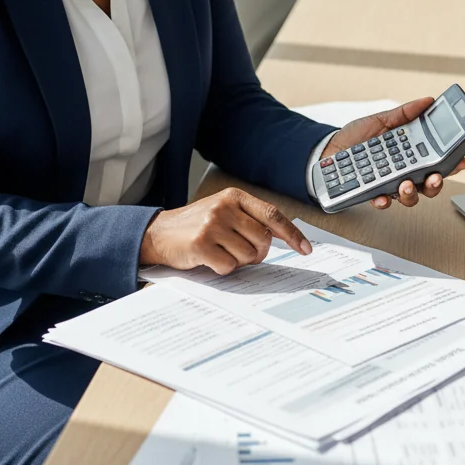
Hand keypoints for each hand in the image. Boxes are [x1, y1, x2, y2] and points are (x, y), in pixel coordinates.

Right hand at [140, 188, 312, 274]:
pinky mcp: (201, 244)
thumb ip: (250, 219)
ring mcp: (212, 224)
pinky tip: (209, 259)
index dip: (292, 234)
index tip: (305, 249)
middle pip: (263, 239)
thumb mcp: (224, 211)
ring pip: (249, 255)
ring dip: (239, 262)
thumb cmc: (196, 224)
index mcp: (234, 196)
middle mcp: (224, 207)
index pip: (272, 215)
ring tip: (221, 252)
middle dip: (258, 253)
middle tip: (241, 253)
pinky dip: (223, 268)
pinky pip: (229, 267)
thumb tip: (283, 238)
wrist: (158, 232)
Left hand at [322, 97, 464, 209]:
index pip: (434, 160)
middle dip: (435, 184)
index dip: (451, 163)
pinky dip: (384, 201)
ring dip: (411, 193)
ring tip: (404, 184)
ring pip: (410, 197)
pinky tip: (382, 196)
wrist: (326, 149)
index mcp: (408, 154)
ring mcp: (388, 184)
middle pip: (428, 184)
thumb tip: (427, 101)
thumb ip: (404, 113)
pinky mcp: (371, 193)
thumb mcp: (380, 121)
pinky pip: (383, 202)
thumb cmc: (354, 137)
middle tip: (433, 177)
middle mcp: (402, 171)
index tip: (462, 160)